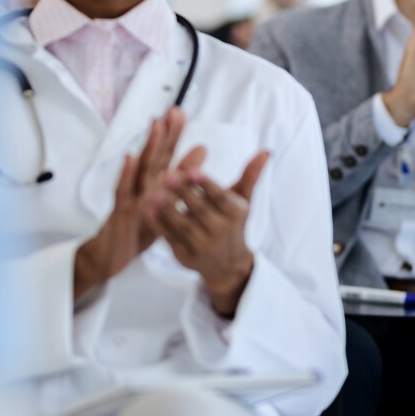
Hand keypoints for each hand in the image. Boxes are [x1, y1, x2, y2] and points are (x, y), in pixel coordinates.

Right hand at [74, 108, 203, 300]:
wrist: (113, 254)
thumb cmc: (140, 226)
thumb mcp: (166, 201)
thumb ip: (182, 175)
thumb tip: (202, 148)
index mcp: (154, 183)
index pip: (166, 155)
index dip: (173, 135)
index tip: (180, 113)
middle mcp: (142, 185)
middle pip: (154, 156)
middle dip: (164, 133)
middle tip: (173, 111)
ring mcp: (131, 197)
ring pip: (141, 169)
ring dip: (148, 146)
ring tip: (156, 125)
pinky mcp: (121, 211)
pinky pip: (123, 192)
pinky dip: (126, 175)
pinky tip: (129, 158)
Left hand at [145, 151, 269, 317]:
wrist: (227, 264)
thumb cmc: (232, 222)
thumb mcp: (243, 199)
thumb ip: (250, 175)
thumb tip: (266, 151)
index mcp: (236, 214)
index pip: (220, 196)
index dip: (205, 184)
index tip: (192, 170)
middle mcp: (221, 231)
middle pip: (200, 209)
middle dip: (183, 193)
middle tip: (167, 175)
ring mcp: (203, 246)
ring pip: (183, 225)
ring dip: (167, 210)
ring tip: (153, 193)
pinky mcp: (185, 257)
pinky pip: (170, 239)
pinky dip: (158, 225)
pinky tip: (147, 211)